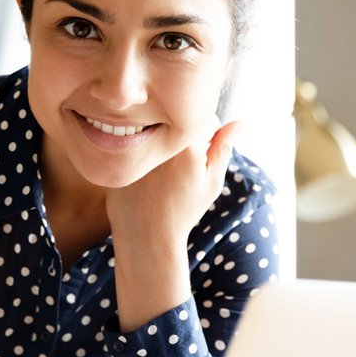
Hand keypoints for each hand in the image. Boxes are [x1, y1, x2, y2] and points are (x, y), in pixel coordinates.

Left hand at [107, 117, 239, 331]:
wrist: (147, 237)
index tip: (198, 162)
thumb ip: (224, 148)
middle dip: (183, 140)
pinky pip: (133, 142)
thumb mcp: (211, 181)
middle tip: (178, 169)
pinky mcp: (116, 153)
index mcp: (185, 142)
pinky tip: (145, 179)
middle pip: (176, 124)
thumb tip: (239, 122)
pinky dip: (140, 155)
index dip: (207, 140)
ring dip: (161, 144)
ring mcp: (133, 144)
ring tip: (162, 175)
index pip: (203, 119)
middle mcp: (157, 137)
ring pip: (154, 131)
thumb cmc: (184, 210)